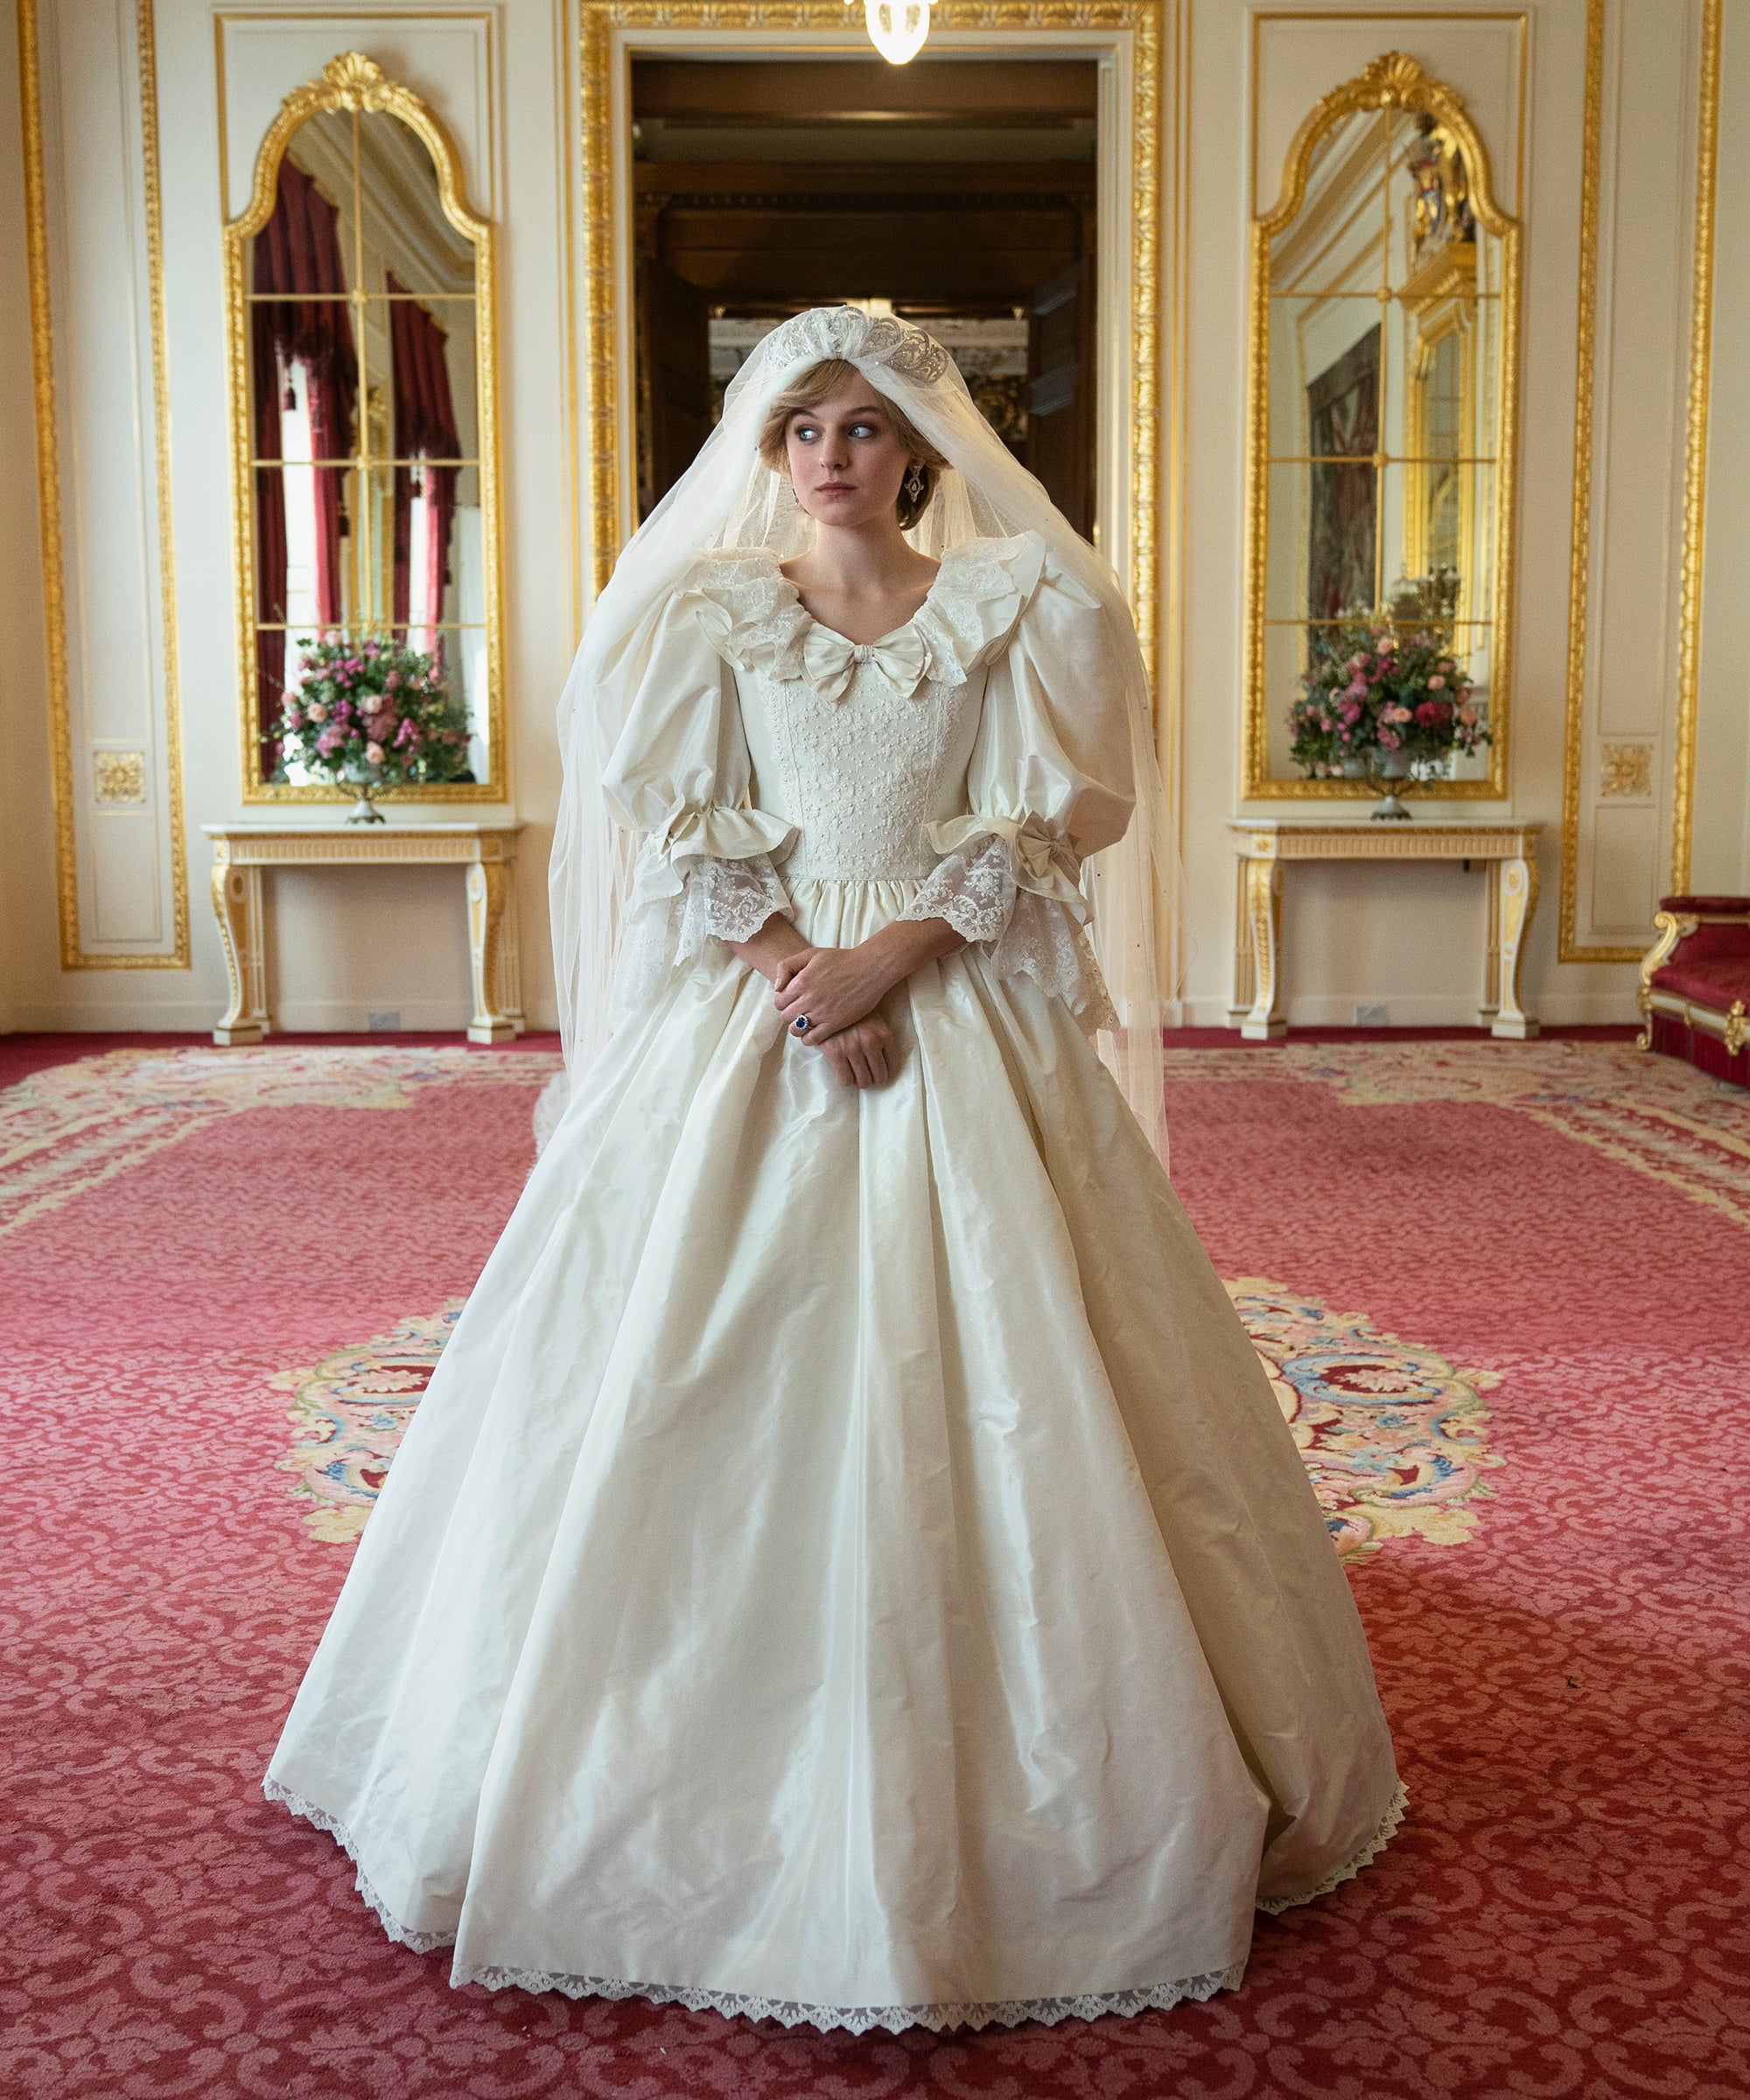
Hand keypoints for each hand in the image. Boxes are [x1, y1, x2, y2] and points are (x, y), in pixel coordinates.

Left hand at [773, 943, 896, 1040]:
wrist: (870, 968)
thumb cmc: (841, 959)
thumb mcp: (810, 954)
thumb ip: (787, 966)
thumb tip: (777, 988)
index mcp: (801, 981)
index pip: (778, 1001)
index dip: (783, 1002)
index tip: (792, 1000)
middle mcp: (809, 998)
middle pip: (785, 1016)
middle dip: (789, 1014)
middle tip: (799, 1011)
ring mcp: (822, 1012)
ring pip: (796, 1029)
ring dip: (797, 1027)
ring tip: (805, 1022)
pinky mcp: (836, 1023)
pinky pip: (812, 1039)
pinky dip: (808, 1039)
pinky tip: (813, 1032)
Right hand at [815, 1014, 896, 1088]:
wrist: (828, 1000)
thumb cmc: (853, 1011)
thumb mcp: (874, 1019)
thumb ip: (881, 1037)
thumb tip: (885, 1064)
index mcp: (884, 1034)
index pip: (892, 1065)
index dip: (887, 1073)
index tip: (882, 1074)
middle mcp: (871, 1042)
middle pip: (879, 1076)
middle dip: (874, 1079)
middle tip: (868, 1077)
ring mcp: (853, 1048)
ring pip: (863, 1081)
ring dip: (860, 1081)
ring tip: (857, 1076)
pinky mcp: (835, 1052)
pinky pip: (845, 1079)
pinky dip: (846, 1080)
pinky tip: (845, 1072)